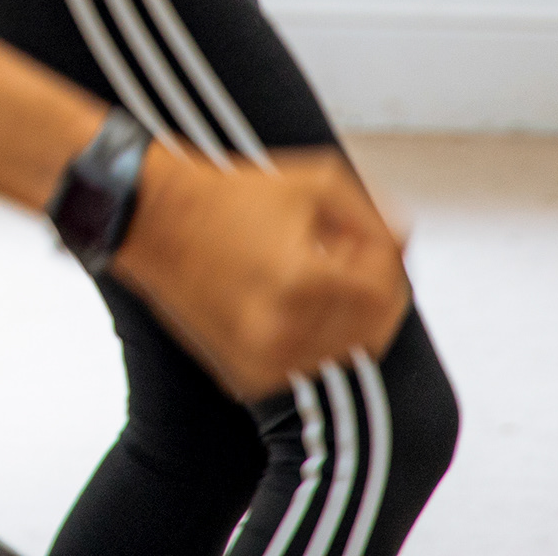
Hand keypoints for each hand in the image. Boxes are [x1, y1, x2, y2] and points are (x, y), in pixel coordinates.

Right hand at [113, 143, 409, 400]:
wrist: (153, 219)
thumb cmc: (227, 194)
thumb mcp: (312, 179)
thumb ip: (370, 212)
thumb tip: (404, 243)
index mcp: (300, 281)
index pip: (384, 296)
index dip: (389, 269)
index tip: (376, 247)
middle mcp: (282, 331)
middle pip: (372, 333)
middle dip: (375, 296)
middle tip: (357, 265)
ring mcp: (262, 362)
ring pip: (342, 356)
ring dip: (346, 320)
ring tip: (320, 278)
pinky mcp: (246, 378)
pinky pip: (307, 368)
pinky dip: (313, 341)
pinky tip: (294, 302)